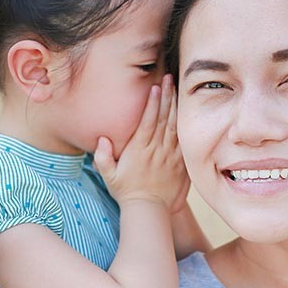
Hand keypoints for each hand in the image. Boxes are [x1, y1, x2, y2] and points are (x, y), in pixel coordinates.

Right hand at [92, 74, 187, 209]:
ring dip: (177, 106)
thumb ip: (102, 157)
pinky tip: (187, 112)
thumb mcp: (109, 175)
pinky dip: (186, 125)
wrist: (148, 209)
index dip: (153, 102)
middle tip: (170, 78)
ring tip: (178, 89)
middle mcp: (156, 150)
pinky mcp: (180, 162)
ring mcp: (170, 156)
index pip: (148, 121)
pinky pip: (184, 140)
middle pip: (164, 118)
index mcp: (140, 149)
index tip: (156, 86)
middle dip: (167, 96)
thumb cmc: (126, 191)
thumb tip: (101, 139)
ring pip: (176, 126)